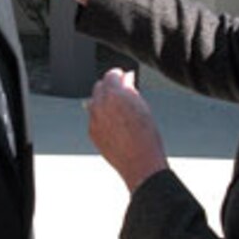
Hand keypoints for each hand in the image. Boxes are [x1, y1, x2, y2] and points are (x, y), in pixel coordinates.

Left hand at [86, 68, 167, 191]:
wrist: (140, 162)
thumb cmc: (146, 137)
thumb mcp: (143, 107)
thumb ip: (131, 90)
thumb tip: (127, 81)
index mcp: (115, 95)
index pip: (111, 75)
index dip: (119, 75)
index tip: (124, 77)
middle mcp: (100, 105)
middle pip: (99, 86)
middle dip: (110, 86)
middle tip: (122, 90)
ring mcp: (94, 119)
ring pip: (94, 101)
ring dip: (104, 100)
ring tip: (119, 107)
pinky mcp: (92, 132)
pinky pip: (93, 117)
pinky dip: (101, 115)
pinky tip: (114, 121)